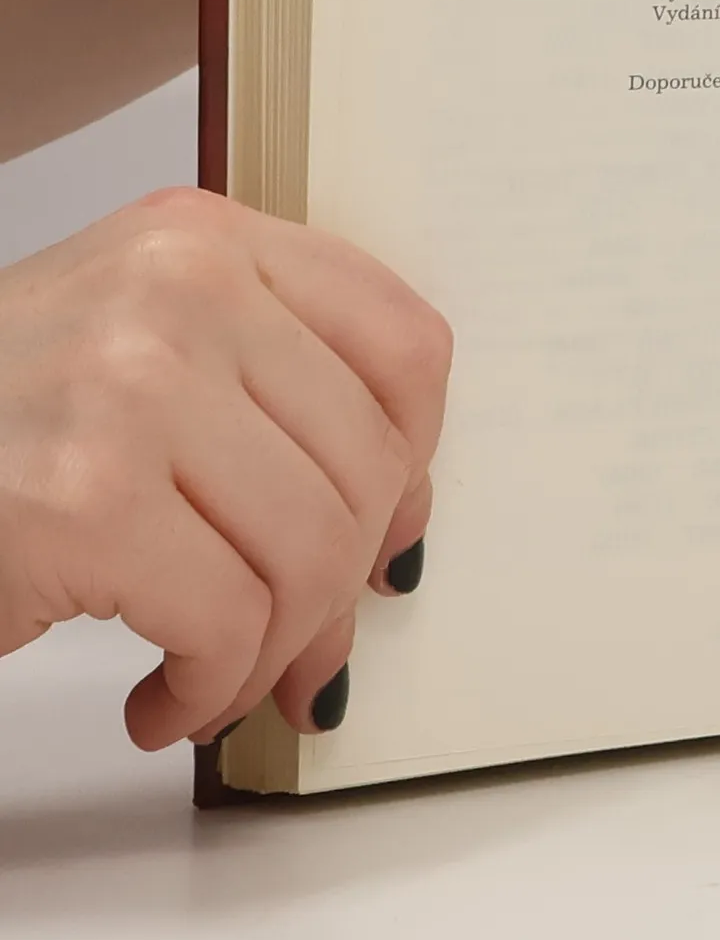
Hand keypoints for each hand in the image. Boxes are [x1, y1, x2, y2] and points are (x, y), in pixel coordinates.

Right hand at [0, 187, 450, 748]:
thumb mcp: (136, 348)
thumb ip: (272, 395)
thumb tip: (404, 521)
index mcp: (203, 238)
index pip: (406, 344)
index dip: (418, 459)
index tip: (391, 525)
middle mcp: (178, 289)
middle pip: (371, 462)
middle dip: (343, 585)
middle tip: (299, 648)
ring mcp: (130, 386)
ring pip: (316, 550)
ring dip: (275, 651)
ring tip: (219, 677)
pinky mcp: (80, 501)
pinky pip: (230, 622)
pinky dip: (209, 689)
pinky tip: (161, 701)